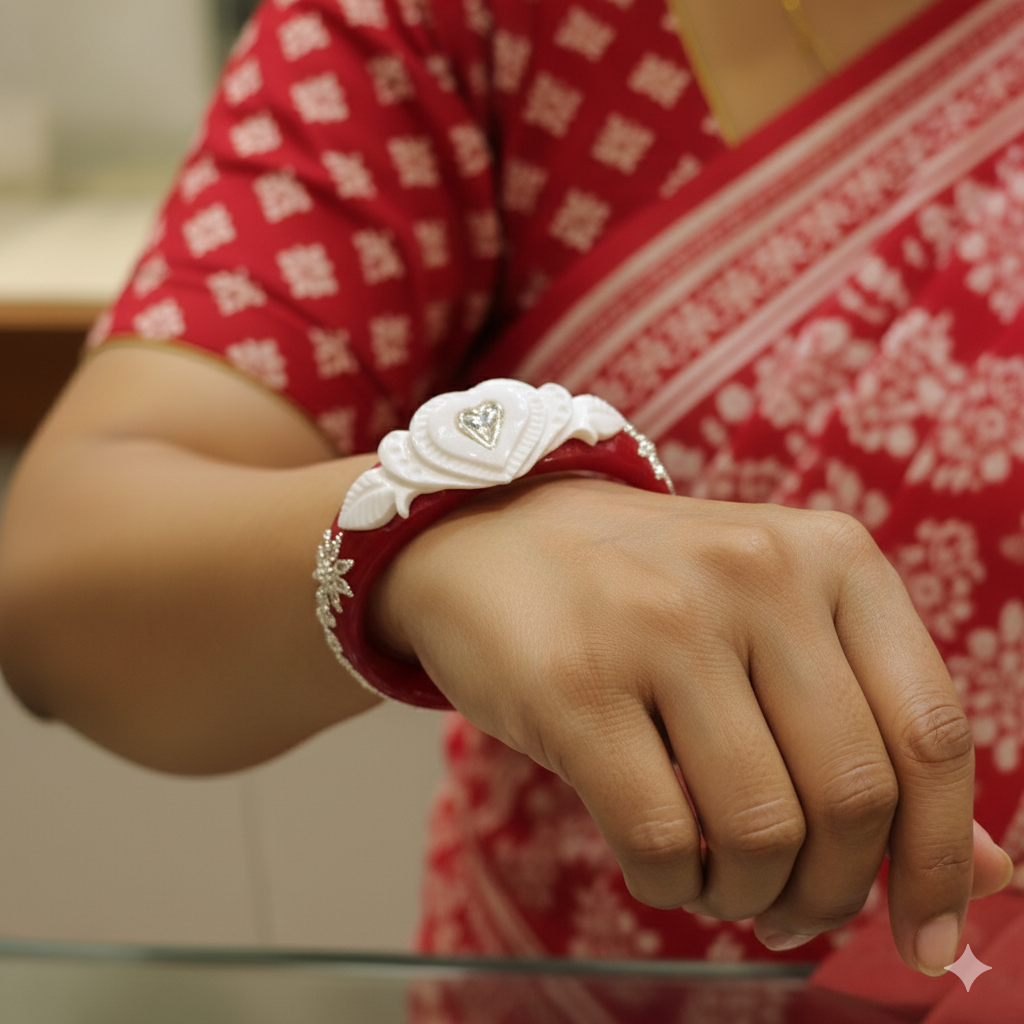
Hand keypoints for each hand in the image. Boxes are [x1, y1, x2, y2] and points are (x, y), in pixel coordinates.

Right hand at [370, 477, 1012, 972]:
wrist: (492, 536)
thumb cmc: (646, 595)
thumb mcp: (774, 626)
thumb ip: (872, 731)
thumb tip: (994, 873)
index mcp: (831, 556)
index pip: (932, 732)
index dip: (944, 856)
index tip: (929, 935)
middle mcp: (758, 576)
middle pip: (852, 796)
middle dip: (831, 893)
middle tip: (790, 913)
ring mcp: (663, 623)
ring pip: (760, 831)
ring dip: (750, 898)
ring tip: (720, 885)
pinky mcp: (577, 681)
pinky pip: (663, 840)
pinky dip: (674, 886)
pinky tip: (663, 866)